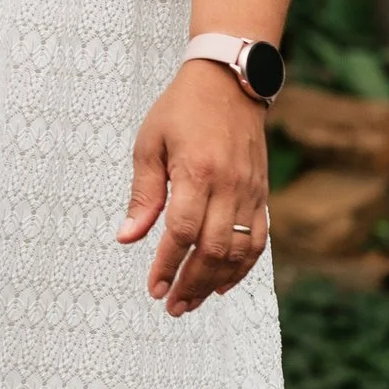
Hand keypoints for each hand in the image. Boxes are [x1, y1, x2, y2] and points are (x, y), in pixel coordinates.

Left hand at [118, 58, 270, 315]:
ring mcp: (250, 192)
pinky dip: (242, 267)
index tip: (153, 288)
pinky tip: (222, 283)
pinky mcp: (261, 194)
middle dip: (190, 284)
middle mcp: (229, 186)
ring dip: (215, 282)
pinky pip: (258, 240)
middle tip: (171, 306)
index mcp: (197, 172)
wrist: (230, 82)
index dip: (167, 265)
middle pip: (213, 250)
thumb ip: (143, 195)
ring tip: (191, 301)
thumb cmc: (181, 110)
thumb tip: (127, 238)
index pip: (182, 232)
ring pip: (239, 251)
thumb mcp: (149, 144)